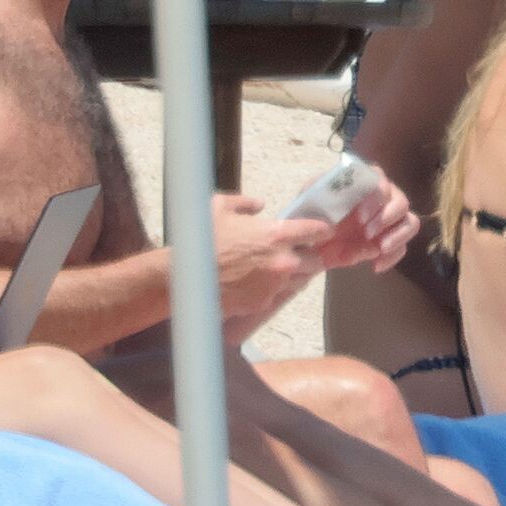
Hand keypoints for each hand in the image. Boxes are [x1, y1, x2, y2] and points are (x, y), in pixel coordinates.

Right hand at [210, 194, 330, 324]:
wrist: (182, 278)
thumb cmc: (201, 240)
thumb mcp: (219, 208)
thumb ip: (244, 203)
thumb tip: (259, 204)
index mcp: (277, 235)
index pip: (316, 231)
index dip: (321, 230)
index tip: (323, 231)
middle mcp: (283, 261)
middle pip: (316, 260)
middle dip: (310, 256)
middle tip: (299, 252)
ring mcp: (275, 285)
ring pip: (300, 280)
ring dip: (295, 273)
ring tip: (279, 268)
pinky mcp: (263, 303)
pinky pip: (278, 295)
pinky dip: (274, 289)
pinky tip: (260, 283)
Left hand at [312, 170, 419, 273]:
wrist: (311, 243)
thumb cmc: (311, 217)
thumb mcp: (310, 202)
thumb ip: (323, 194)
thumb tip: (335, 194)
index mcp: (364, 184)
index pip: (381, 181)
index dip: (376, 198)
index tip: (360, 217)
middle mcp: (383, 199)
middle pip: (401, 201)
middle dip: (387, 218)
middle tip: (368, 233)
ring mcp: (390, 221)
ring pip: (410, 222)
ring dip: (398, 236)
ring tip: (380, 249)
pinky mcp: (390, 241)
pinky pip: (402, 247)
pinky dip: (392, 257)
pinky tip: (375, 266)